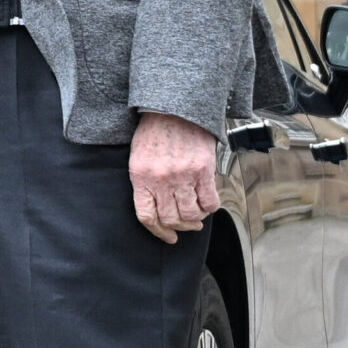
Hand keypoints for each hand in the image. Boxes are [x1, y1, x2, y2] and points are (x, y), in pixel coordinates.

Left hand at [129, 111, 220, 243]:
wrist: (174, 110)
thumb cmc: (154, 132)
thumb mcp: (138, 158)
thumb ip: (145, 182)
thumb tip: (156, 206)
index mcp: (141, 177)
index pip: (147, 216)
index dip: (158, 231)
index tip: (167, 237)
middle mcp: (161, 180)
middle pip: (171, 219)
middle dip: (179, 227)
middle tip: (185, 226)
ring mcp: (183, 176)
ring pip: (191, 214)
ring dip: (195, 220)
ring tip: (196, 217)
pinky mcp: (203, 171)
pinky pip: (209, 201)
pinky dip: (209, 208)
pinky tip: (207, 205)